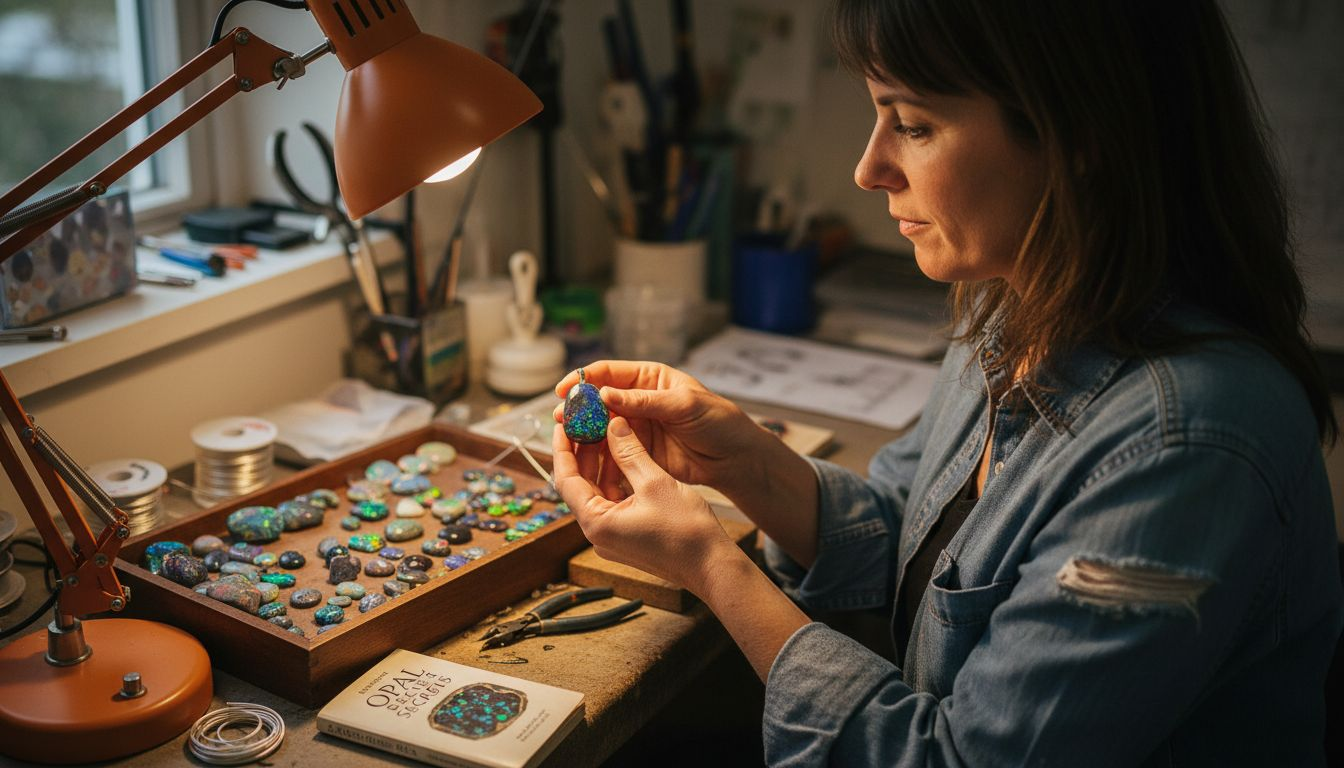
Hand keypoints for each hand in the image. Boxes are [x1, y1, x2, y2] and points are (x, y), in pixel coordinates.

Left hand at [552, 416, 733, 591]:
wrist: (712, 566)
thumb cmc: (687, 532)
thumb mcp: (655, 482)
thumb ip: (630, 453)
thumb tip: (613, 426)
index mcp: (596, 523)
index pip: (566, 479)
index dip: (563, 448)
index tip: (563, 424)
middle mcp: (599, 532)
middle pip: (580, 484)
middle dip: (584, 451)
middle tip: (587, 421)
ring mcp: (613, 535)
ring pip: (599, 491)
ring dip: (603, 462)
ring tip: (608, 431)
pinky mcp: (628, 534)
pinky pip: (615, 500)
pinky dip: (618, 477)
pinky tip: (626, 455)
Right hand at [554, 361, 760, 491]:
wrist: (735, 457)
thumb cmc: (718, 421)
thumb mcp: (684, 405)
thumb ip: (644, 401)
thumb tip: (605, 393)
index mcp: (648, 379)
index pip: (609, 373)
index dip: (584, 379)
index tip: (564, 390)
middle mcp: (638, 401)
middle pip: (599, 402)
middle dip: (578, 409)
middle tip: (560, 419)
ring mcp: (636, 427)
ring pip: (601, 429)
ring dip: (584, 435)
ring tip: (567, 443)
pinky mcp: (638, 453)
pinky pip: (612, 452)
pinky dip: (598, 457)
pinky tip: (586, 463)